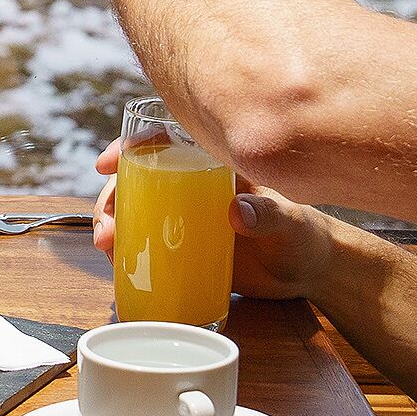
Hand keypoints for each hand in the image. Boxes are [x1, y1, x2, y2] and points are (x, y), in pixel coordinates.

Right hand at [91, 139, 334, 301]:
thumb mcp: (290, 224)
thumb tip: (237, 211)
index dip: (131, 147)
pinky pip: (147, 243)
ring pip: (137, 211)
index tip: (107, 164)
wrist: (310, 272)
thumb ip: (269, 215)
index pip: (165, 143)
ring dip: (113, 223)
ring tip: (107, 246)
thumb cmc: (304, 236)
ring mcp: (186, 219)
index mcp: (215, 167)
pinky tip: (116, 262)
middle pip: (139, 180)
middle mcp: (194, 187)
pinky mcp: (185, 249)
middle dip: (112, 197)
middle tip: (106, 226)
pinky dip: (126, 250)